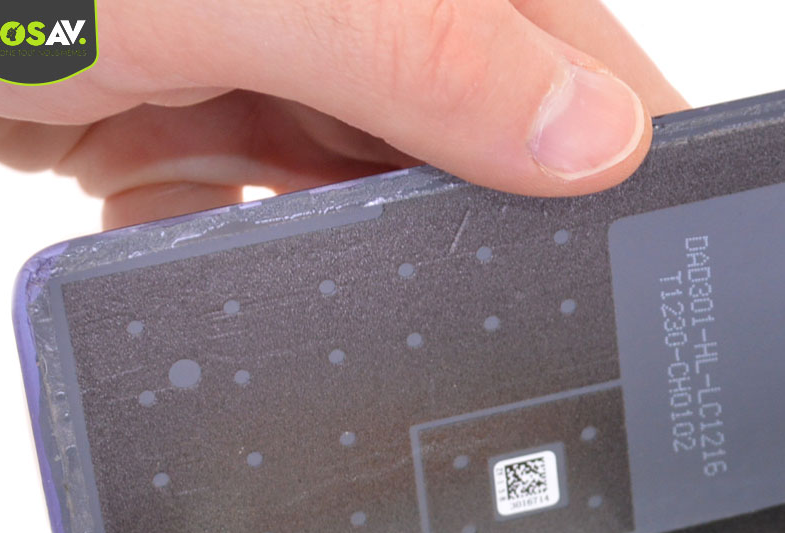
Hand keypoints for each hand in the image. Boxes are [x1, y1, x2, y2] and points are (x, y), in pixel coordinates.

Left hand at [0, 0, 684, 226]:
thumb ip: (423, 57)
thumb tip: (599, 141)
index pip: (562, 33)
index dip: (610, 138)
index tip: (634, 251)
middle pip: (462, 118)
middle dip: (427, 202)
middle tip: (371, 242)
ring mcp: (246, 29)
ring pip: (354, 170)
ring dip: (304, 219)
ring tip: (214, 189)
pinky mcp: (163, 85)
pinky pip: (248, 186)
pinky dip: (208, 221)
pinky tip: (150, 195)